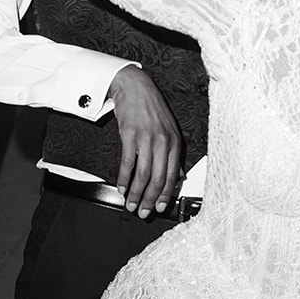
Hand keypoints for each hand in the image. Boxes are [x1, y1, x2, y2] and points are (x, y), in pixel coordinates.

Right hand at [107, 65, 183, 217]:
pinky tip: (121, 187)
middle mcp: (163, 142)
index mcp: (174, 143)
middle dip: (150, 200)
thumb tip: (178, 176)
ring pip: (143, 175)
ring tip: (130, 204)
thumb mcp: (168, 131)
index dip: (166, 196)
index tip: (160, 208)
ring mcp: (146, 138)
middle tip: (142, 212)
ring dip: (135, 193)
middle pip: (158, 179)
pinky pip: (127, 163)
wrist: (135, 86)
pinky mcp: (130, 135)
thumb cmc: (150, 108)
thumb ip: (172, 154)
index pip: (173, 176)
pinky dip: (123, 179)